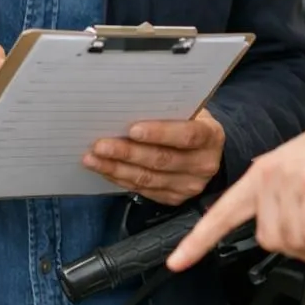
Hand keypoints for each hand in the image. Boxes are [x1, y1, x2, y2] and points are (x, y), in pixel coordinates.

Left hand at [83, 108, 225, 205]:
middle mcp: (204, 164)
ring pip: (148, 179)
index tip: (132, 129)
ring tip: (92, 158)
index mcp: (211, 136)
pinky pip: (143, 190)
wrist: (203, 149)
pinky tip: (105, 169)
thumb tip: (127, 106)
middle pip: (162, 160)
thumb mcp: (187, 110)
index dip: (160, 133)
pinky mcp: (175, 198)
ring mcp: (190, 185)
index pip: (186, 135)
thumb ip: (167, 110)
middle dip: (127, 153)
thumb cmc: (188, 121)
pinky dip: (120, 179)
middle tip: (100, 145)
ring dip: (116, 168)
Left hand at [166, 103, 304, 270]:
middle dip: (303, 248)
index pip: (222, 211)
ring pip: (294, 241)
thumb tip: (290, 237)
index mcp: (264, 172)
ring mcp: (292, 179)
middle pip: (269, 241)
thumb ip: (287, 199)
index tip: (177, 262)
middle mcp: (272, 175)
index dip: (198, 241)